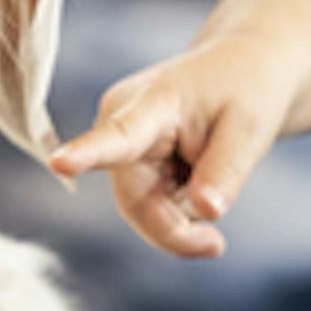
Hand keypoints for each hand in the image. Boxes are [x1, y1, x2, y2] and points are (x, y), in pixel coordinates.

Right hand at [47, 32, 310, 257]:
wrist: (243, 66)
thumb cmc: (247, 89)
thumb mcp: (250, 128)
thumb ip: (226, 171)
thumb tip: (206, 212)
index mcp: (152, 102)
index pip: (119, 135)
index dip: (87, 152)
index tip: (60, 163)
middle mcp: (121, 119)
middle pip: (134, 200)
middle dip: (174, 228)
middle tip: (216, 245)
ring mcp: (120, 140)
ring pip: (141, 208)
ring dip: (180, 215)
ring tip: (215, 183)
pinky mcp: (127, 158)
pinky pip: (148, 204)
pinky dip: (178, 207)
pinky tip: (198, 176)